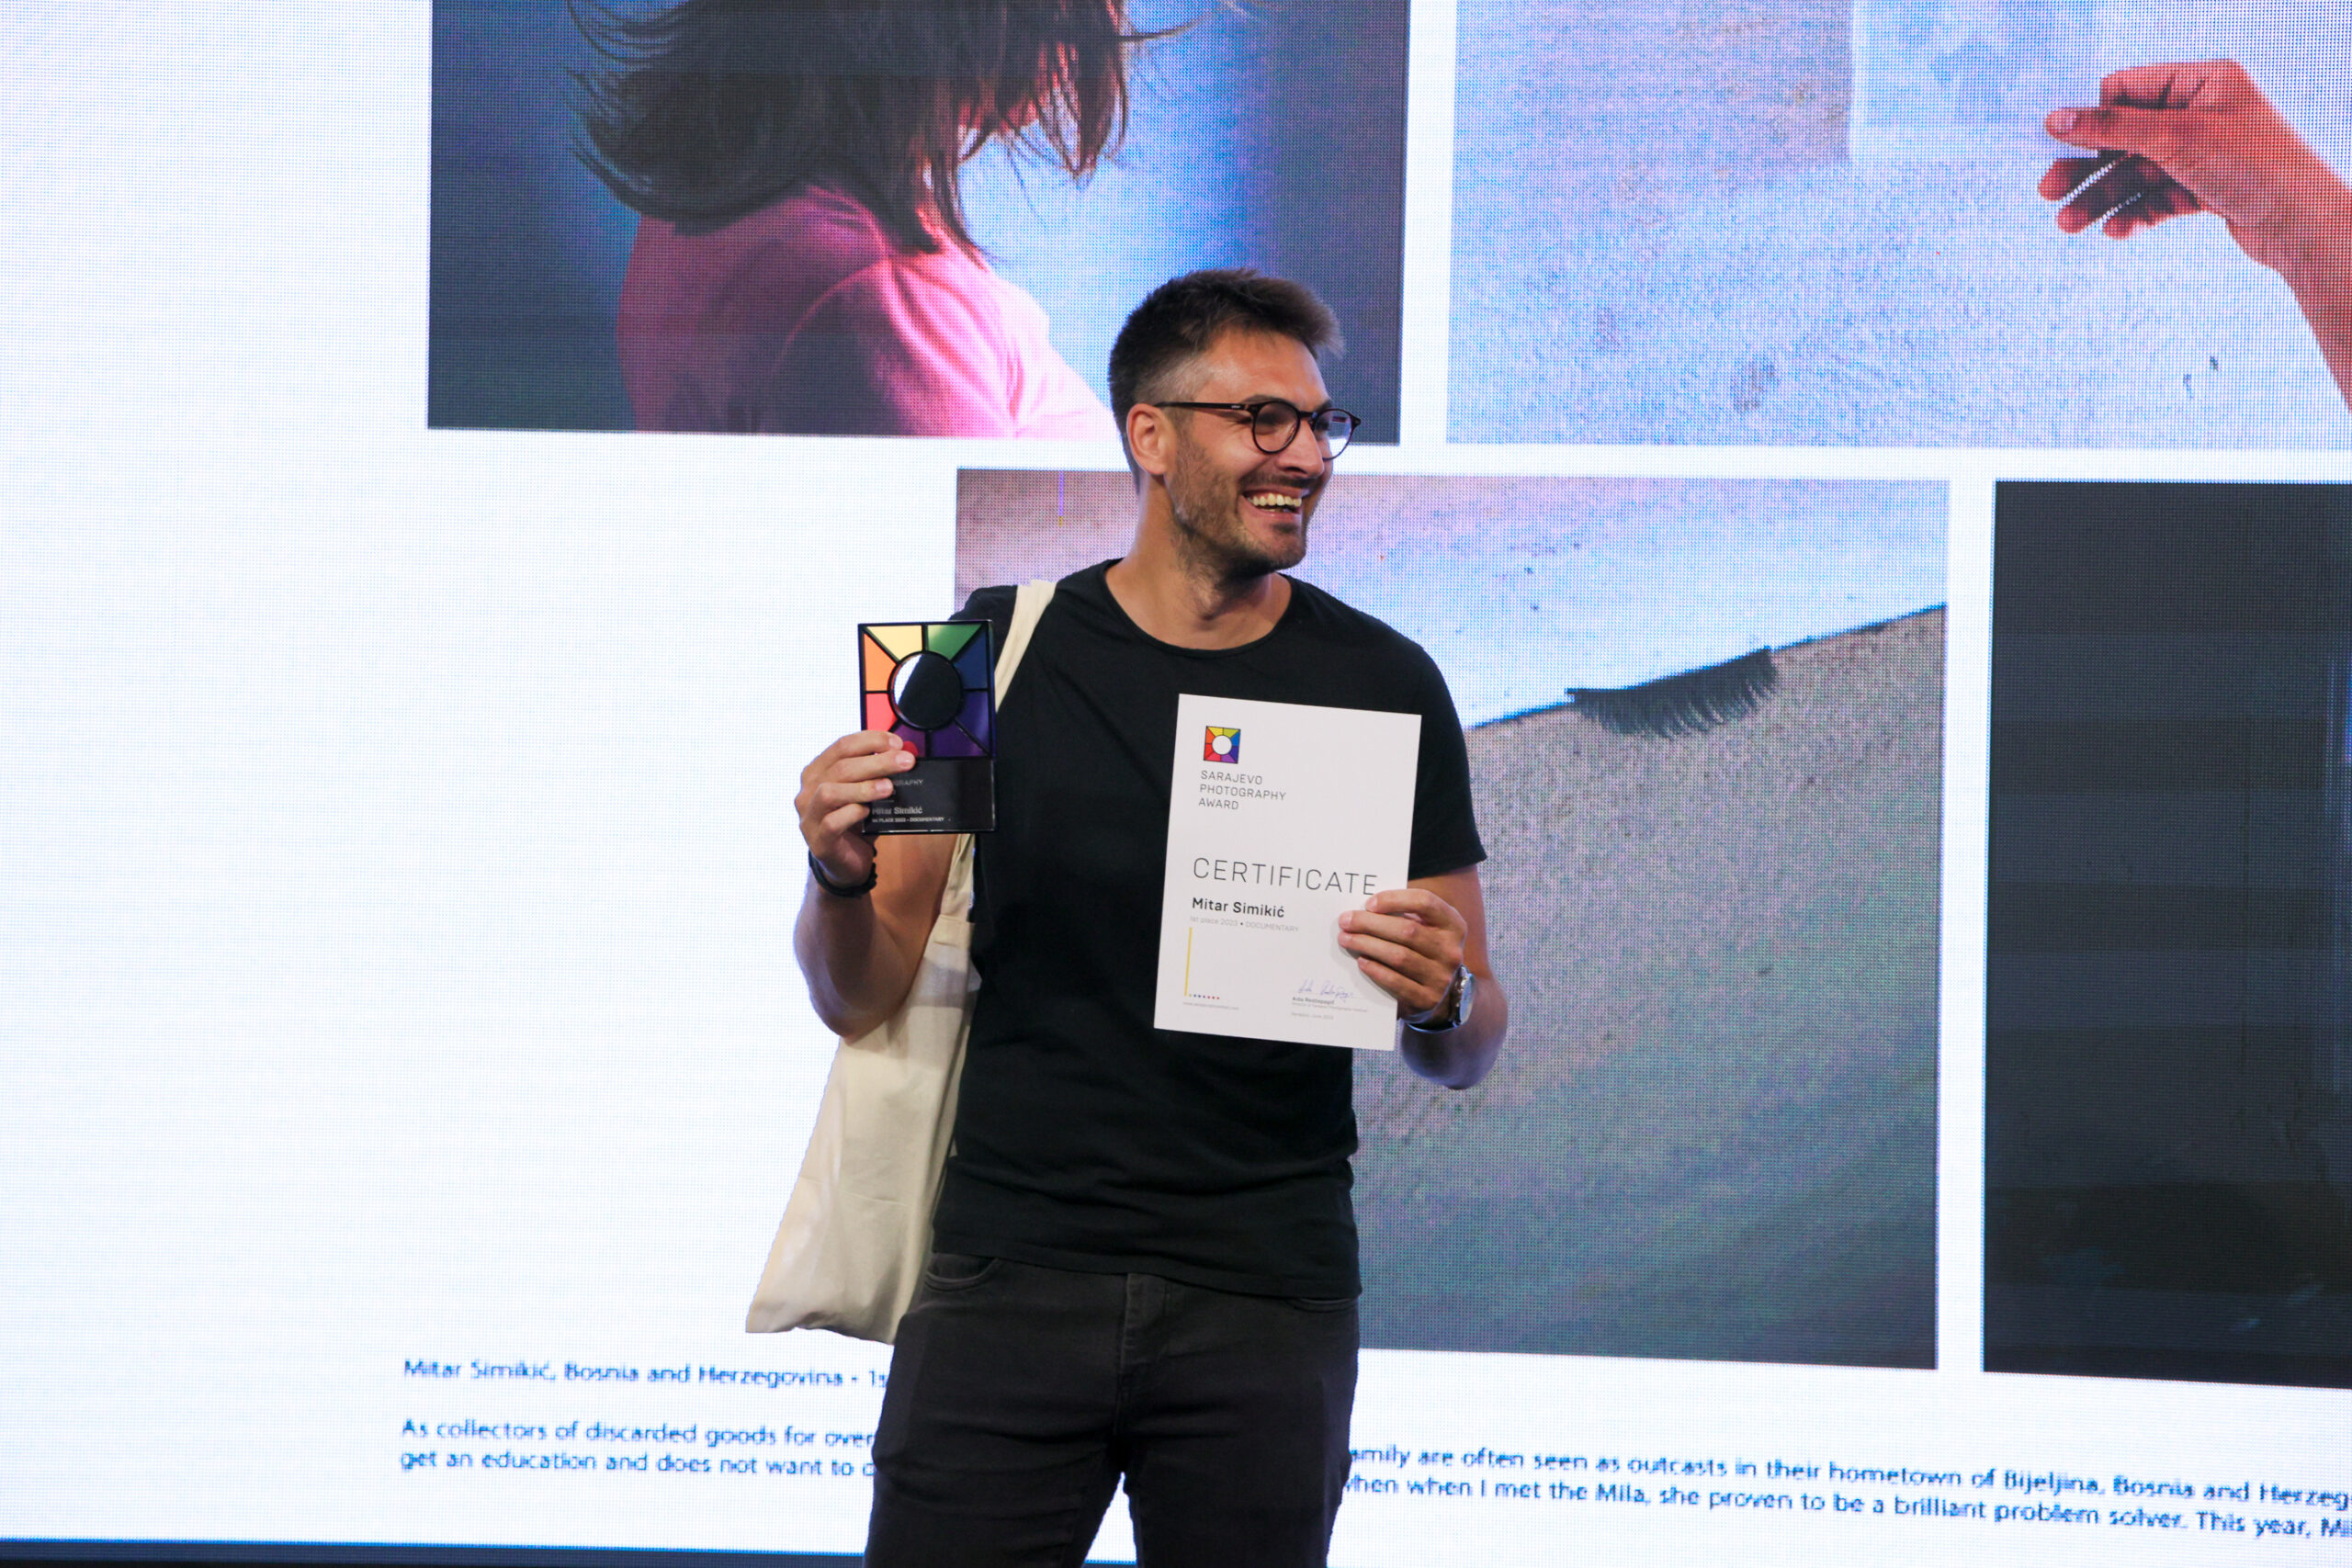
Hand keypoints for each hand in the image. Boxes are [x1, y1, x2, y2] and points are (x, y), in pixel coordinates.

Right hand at [795, 731, 914, 886]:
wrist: (845, 864)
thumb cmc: (856, 823)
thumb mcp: (865, 794)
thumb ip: (877, 775)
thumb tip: (904, 755)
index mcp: (818, 771)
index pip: (842, 746)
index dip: (870, 740)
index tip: (896, 743)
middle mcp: (808, 790)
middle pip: (841, 767)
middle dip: (877, 761)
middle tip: (905, 762)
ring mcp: (809, 816)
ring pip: (829, 792)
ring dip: (863, 787)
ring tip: (889, 787)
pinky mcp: (818, 840)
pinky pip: (832, 822)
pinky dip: (852, 813)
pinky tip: (868, 812)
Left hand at [1338, 887, 1466, 1018]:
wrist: (1439, 995)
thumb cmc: (1423, 950)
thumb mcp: (1425, 928)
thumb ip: (1404, 914)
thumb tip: (1364, 908)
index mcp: (1453, 925)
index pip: (1425, 902)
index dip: (1395, 899)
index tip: (1369, 904)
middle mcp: (1451, 950)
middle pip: (1407, 930)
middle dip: (1371, 923)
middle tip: (1346, 921)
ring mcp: (1441, 977)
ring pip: (1399, 956)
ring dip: (1367, 945)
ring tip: (1346, 939)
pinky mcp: (1427, 999)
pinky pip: (1396, 982)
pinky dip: (1376, 970)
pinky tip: (1361, 960)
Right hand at [2040, 61, 2345, 277]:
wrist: (2301, 223)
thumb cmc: (2253, 165)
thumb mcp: (2174, 138)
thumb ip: (2112, 127)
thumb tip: (2057, 118)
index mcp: (2203, 83)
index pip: (2129, 89)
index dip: (2092, 116)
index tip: (2058, 143)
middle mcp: (2203, 113)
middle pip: (2127, 136)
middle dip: (2088, 167)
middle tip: (2049, 191)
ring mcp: (2204, 153)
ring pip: (2137, 172)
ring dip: (2103, 197)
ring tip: (2070, 223)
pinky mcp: (2205, 189)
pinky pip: (2157, 197)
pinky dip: (2135, 212)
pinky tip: (2117, 230)